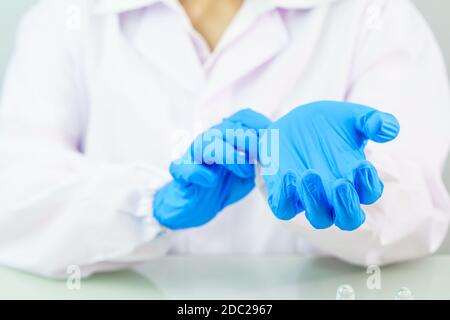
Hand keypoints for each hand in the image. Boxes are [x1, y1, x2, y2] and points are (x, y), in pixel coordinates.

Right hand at [153, 109, 270, 229]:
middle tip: (261, 161)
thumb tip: (282, 152)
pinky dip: (198, 172)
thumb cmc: (225, 185)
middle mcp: (209, 140)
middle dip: (247, 142)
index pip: (242, 118)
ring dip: (228, 155)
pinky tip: (210, 181)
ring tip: (245, 172)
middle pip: (227, 129)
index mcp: (227, 136)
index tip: (274, 142)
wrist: (197, 206)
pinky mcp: (180, 172)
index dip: (260, 126)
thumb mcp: (250, 171)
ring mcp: (192, 155)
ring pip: (207, 143)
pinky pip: (184, 167)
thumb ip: (261, 160)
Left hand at [260, 101, 399, 230]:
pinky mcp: (283, 193)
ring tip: (310, 174)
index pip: (369, 193)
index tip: (361, 165)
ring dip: (316, 201)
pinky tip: (289, 175)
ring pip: (318, 218)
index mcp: (356, 179)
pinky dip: (286, 198)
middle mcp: (334, 195)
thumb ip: (372, 121)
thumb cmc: (329, 124)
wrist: (292, 122)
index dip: (368, 184)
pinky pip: (284, 209)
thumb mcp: (352, 117)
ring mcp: (309, 197)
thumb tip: (387, 128)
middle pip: (348, 219)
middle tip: (341, 184)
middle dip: (347, 206)